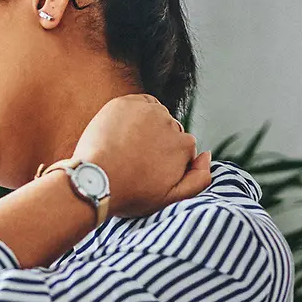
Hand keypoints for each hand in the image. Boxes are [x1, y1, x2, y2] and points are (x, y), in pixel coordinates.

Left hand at [72, 93, 211, 217]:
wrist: (94, 183)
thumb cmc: (131, 194)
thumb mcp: (171, 198)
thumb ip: (200, 179)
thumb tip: (207, 155)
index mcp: (185, 146)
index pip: (182, 148)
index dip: (165, 161)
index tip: (148, 172)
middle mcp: (171, 124)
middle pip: (169, 131)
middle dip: (157, 144)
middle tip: (135, 162)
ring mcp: (147, 111)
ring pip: (154, 116)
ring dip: (145, 128)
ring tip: (126, 150)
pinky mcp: (125, 103)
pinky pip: (137, 104)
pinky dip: (133, 114)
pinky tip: (122, 133)